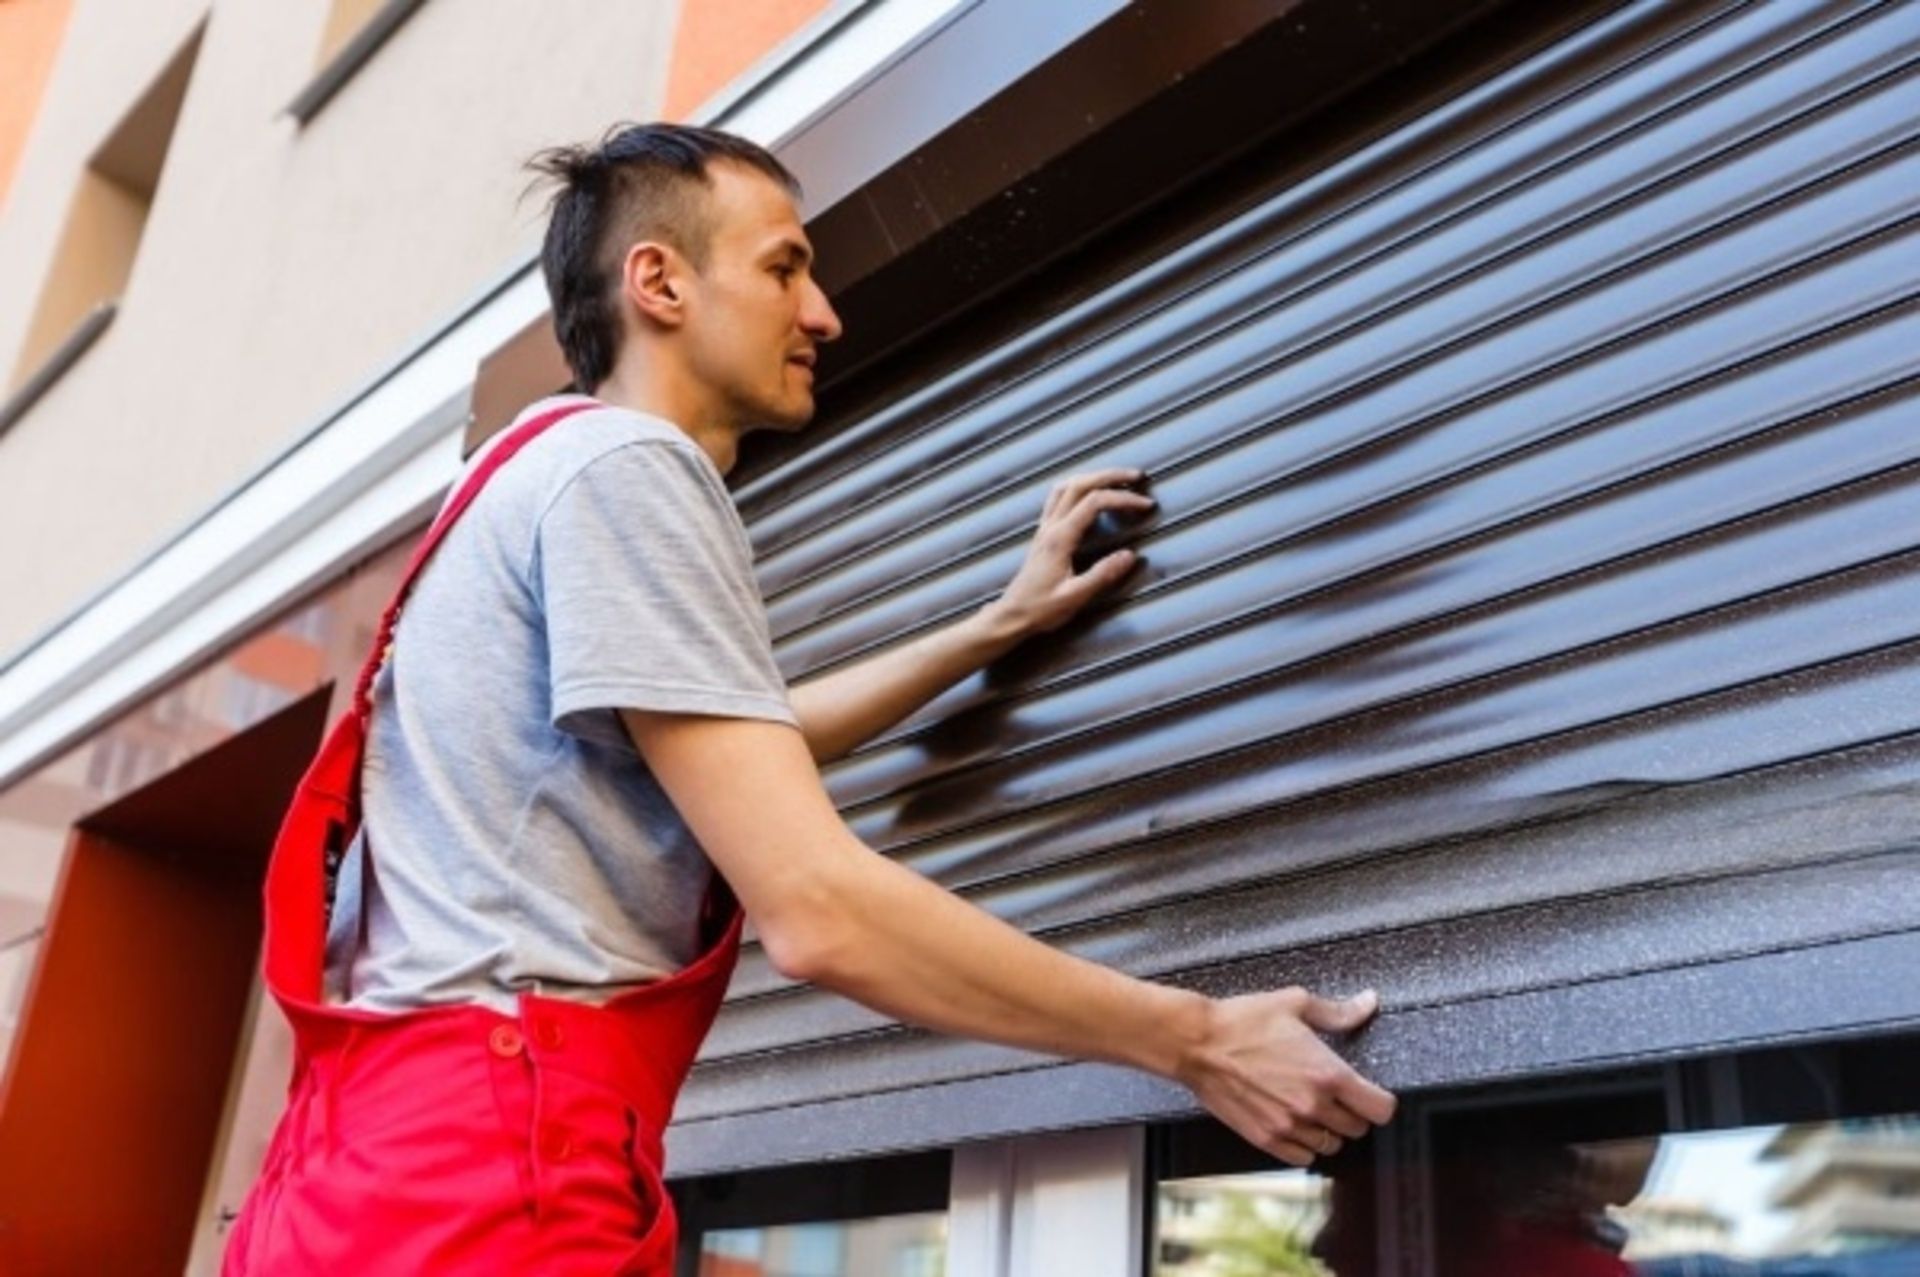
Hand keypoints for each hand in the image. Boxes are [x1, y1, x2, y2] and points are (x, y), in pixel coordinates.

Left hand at [985, 469, 1154, 637]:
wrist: (1012, 615)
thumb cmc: (1040, 610)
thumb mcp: (1075, 597)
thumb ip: (1103, 575)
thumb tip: (1131, 555)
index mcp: (1060, 538)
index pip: (1094, 502)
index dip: (1123, 499)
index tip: (1145, 505)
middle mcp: (1050, 527)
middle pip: (1080, 484)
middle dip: (1111, 476)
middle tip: (1138, 477)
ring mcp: (1045, 528)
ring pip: (1066, 486)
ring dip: (1093, 478)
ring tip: (1117, 480)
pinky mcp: (1044, 534)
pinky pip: (1058, 498)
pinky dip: (1079, 489)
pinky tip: (1091, 496)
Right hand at [1178, 987, 1395, 1166]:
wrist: (1197, 1043)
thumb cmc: (1243, 1020)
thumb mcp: (1295, 1004)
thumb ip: (1338, 1011)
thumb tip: (1368, 1003)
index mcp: (1328, 1074)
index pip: (1380, 1109)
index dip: (1380, 1101)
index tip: (1370, 1094)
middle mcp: (1313, 1106)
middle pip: (1358, 1129)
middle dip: (1353, 1113)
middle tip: (1336, 1096)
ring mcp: (1289, 1126)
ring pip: (1331, 1146)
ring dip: (1328, 1131)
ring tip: (1312, 1110)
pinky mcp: (1265, 1139)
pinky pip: (1302, 1158)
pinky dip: (1304, 1145)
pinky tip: (1294, 1124)